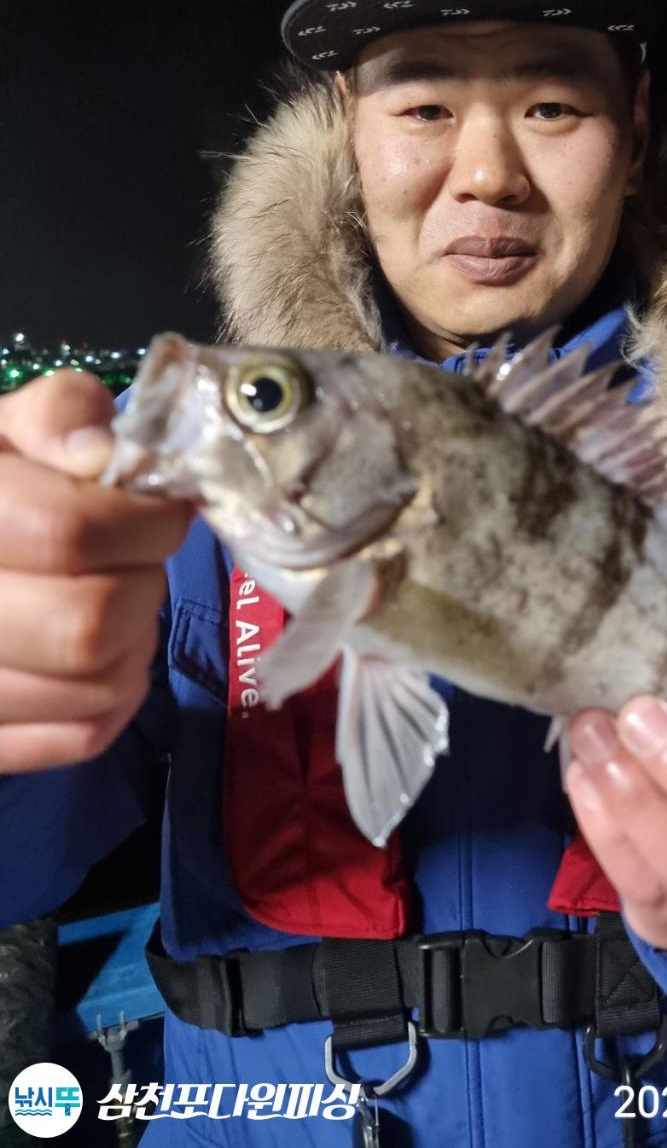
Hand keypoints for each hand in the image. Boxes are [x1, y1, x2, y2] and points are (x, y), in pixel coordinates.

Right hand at [0, 370, 192, 772]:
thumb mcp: (10, 426)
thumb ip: (60, 416)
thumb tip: (103, 458)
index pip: (67, 533)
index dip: (143, 520)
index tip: (163, 510)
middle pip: (89, 624)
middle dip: (144, 584)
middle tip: (138, 559)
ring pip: (97, 688)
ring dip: (136, 641)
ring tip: (116, 600)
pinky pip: (81, 738)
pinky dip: (116, 697)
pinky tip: (102, 654)